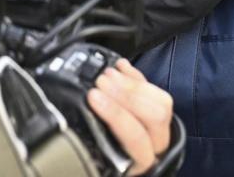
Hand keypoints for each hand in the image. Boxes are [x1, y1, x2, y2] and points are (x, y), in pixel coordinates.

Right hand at [87, 59, 172, 175]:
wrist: (127, 167)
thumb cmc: (108, 166)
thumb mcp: (99, 164)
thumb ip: (93, 144)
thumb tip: (71, 120)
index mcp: (139, 160)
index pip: (135, 136)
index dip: (115, 114)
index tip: (92, 97)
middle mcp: (155, 146)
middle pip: (153, 115)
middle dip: (125, 94)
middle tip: (100, 81)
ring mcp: (160, 130)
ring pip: (161, 103)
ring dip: (131, 84)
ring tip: (107, 74)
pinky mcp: (158, 114)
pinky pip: (157, 92)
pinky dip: (137, 76)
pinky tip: (121, 66)